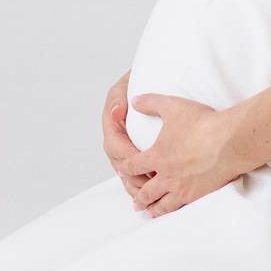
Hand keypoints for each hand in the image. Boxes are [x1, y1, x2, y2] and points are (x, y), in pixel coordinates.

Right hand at [101, 70, 155, 203]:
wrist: (157, 76)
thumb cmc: (144, 78)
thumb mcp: (131, 82)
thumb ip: (121, 96)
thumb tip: (117, 112)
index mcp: (113, 119)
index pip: (114, 143)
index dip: (125, 153)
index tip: (139, 159)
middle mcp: (117, 134)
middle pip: (118, 162)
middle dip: (131, 174)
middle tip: (147, 181)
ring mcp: (125, 143)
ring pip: (124, 171)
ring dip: (134, 183)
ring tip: (147, 193)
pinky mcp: (136, 151)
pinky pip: (134, 172)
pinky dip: (140, 184)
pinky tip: (150, 195)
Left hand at [122, 93, 245, 217]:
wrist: (229, 142)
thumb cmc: (202, 124)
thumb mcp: (172, 106)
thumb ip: (151, 103)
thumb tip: (135, 100)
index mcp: (156, 157)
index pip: (132, 166)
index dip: (125, 168)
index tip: (123, 170)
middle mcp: (166, 176)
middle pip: (146, 191)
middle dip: (139, 196)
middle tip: (135, 202)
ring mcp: (182, 188)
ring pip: (163, 204)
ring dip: (154, 208)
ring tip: (150, 212)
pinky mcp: (198, 194)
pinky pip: (182, 207)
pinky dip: (174, 211)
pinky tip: (176, 210)